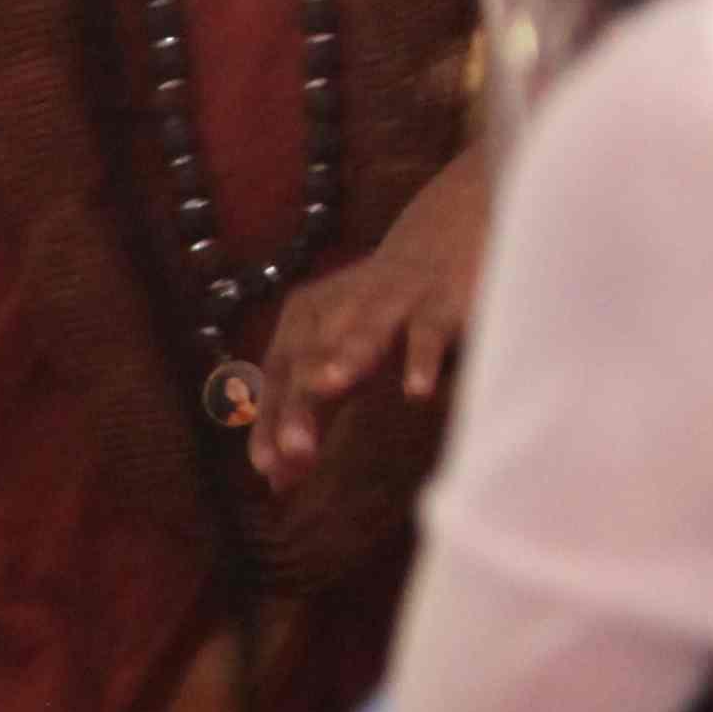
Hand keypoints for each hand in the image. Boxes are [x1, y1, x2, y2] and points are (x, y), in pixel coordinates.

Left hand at [249, 158, 489, 492]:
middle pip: (312, 358)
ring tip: (328, 387)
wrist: (447, 232)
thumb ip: (311, 416)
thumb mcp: (343, 362)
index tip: (266, 468)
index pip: (279, 374)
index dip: (270, 418)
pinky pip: (427, 331)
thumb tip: (274, 480)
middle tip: (293, 450)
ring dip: (346, 356)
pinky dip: (420, 357)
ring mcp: (390, 302)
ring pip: (363, 330)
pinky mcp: (439, 301)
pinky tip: (415, 391)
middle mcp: (339, 309)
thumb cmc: (383, 314)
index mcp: (307, 321)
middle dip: (299, 402)